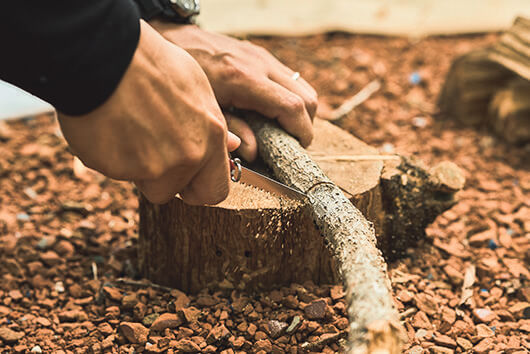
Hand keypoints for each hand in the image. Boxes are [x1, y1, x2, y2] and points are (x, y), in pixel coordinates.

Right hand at [57, 20, 239, 204]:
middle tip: (153, 150)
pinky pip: (115, 172)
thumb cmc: (150, 63)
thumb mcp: (196, 86)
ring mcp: (152, 166)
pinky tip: (110, 127)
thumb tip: (233, 146)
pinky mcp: (117, 169)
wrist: (104, 54)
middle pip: (177, 192)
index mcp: (210, 137)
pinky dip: (112, 157)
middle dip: (167, 181)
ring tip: (129, 127)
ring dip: (137, 166)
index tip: (190, 179)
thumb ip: (213, 126)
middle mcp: (186, 157)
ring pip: (145, 182)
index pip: (216, 190)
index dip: (200, 186)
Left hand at [151, 21, 317, 160]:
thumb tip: (255, 153)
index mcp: (243, 80)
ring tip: (285, 129)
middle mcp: (259, 64)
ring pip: (304, 86)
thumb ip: (231, 132)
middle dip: (306, 124)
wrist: (175, 40)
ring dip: (302, 111)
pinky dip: (292, 97)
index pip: (292, 107)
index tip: (299, 147)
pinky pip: (291, 79)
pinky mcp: (262, 55)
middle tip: (292, 142)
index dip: (301, 131)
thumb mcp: (203, 110)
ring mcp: (263, 57)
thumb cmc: (183, 79)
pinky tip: (273, 112)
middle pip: (307, 97)